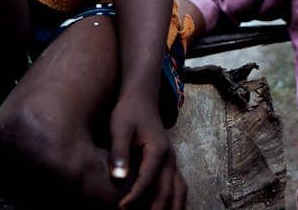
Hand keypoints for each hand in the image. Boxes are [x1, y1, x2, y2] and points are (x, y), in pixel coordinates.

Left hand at [109, 94, 185, 209]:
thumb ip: (119, 151)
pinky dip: (176, 201)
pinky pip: (178, 187)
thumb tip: (118, 178)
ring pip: (179, 191)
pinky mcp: (170, 164)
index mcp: (157, 150)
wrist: (142, 98)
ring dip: (173, 208)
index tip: (121, 207)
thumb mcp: (119, 127)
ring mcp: (173, 162)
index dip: (134, 196)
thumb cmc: (128, 112)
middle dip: (156, 209)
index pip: (147, 179)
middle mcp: (170, 158)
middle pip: (167, 190)